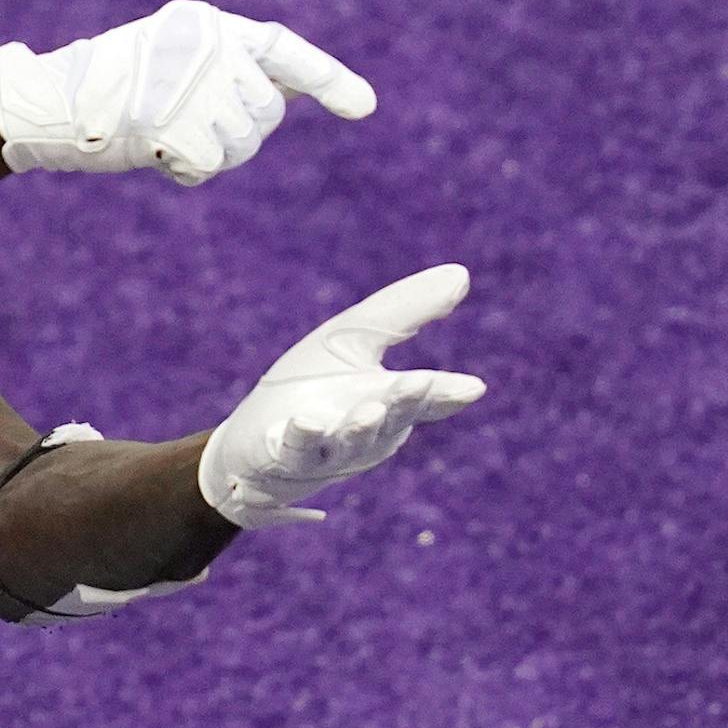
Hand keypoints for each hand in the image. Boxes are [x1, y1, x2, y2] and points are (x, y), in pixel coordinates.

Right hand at [0, 0, 375, 183]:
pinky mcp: (173, 121)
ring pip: (244, 142)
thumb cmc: (104, 86)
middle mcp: (207, 47)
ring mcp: (191, 84)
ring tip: (164, 137)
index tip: (365, 108)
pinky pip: (211, 164)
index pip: (282, 49)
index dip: (329, 78)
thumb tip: (288, 93)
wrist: (44, 103)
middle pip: (267, 111)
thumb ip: (227, 70)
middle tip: (188, 132)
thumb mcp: (171, 62)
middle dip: (241, 133)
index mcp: (207, 24)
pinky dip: (187, 170)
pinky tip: (153, 153)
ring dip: (212, 154)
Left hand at [199, 264, 486, 528]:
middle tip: (421, 384)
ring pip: (348, 440)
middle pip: (390, 416)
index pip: (422, 397)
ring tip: (371, 410)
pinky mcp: (284, 453)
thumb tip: (460, 273)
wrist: (254, 440)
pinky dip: (302, 436)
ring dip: (360, 427)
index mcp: (388, 403)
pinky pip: (295, 448)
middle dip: (405, 402)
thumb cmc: (314, 384)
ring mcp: (325, 447)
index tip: (472, 386)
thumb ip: (405, 311)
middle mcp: (364, 431)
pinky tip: (305, 421)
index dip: (443, 392)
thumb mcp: (355, 338)